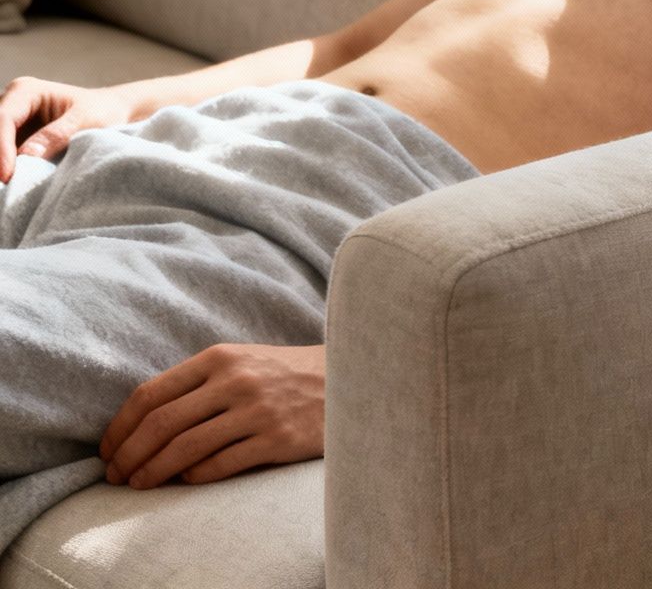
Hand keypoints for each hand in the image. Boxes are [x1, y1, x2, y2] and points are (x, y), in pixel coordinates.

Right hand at [0, 77, 136, 181]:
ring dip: (0, 163)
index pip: (3, 119)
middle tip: (4, 184)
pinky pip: (3, 154)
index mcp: (26, 91)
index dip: (1, 148)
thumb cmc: (102, 111)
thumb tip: (27, 155)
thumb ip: (57, 135)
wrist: (111, 112)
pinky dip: (5, 166)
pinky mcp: (13, 138)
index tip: (7, 175)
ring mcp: (11, 122)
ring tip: (7, 186)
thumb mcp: (86, 121)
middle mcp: (12, 103)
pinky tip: (10, 183)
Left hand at [100, 343, 326, 488]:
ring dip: (153, 472)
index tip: (108, 449)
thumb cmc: (286, 375)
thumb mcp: (242, 361)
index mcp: (220, 358)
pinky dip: (195, 477)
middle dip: (129, 455)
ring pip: (186, 448)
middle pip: (161, 424)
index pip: (150, 394)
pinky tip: (185, 480)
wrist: (351, 378)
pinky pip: (222, 465)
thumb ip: (198, 382)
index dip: (119, 427)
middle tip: (115, 475)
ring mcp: (258, 411)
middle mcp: (236, 381)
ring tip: (140, 485)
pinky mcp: (278, 439)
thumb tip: (143, 422)